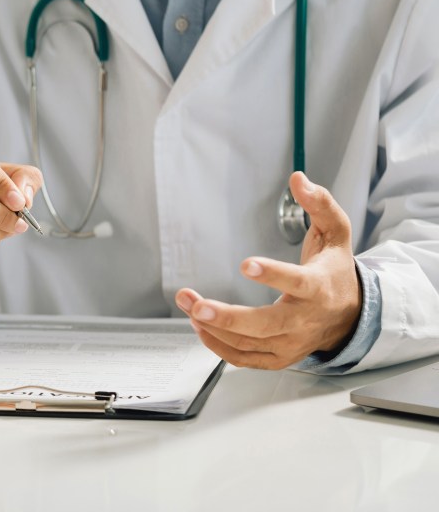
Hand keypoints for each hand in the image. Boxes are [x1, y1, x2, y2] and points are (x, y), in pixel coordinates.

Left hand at [175, 172, 361, 369]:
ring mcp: (291, 343)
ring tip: (188, 304)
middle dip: (227, 317)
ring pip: (248, 343)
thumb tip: (299, 179)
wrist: (350, 316)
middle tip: (196, 304)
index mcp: (319, 288)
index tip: (245, 263)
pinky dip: (219, 346)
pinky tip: (199, 326)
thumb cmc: (335, 272)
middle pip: (265, 325)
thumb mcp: (336, 233)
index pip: (297, 283)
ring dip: (213, 327)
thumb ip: (319, 204)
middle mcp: (304, 320)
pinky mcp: (279, 357)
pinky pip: (245, 359)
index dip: (272, 275)